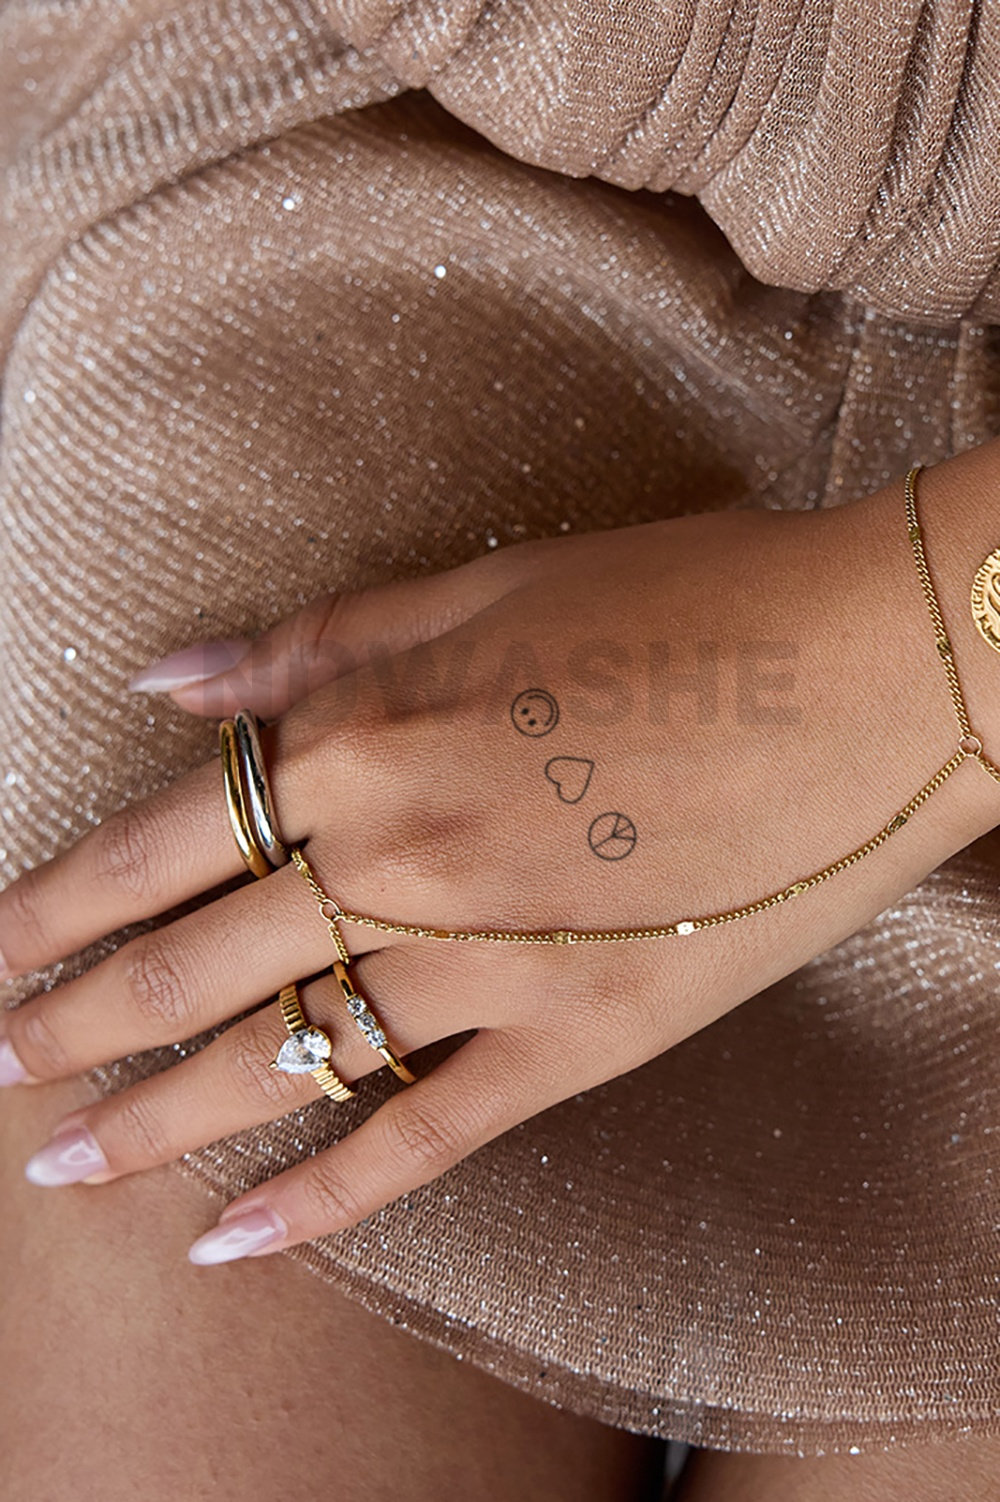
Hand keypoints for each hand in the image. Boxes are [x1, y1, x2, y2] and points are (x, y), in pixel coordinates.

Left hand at [2, 466, 996, 1264]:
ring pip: (280, 1061)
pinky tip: (234, 1241)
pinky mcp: (579, 1040)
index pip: (158, 842)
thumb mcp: (481, 587)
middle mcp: (399, 860)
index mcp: (366, 738)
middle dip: (69, 1019)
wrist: (870, 676)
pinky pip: (424, 1137)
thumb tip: (168, 684)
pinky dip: (322, 1198)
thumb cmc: (683, 603)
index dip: (54, 902)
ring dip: (153, 1117)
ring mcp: (486, 965)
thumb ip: (312, 644)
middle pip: (187, 966)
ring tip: (63, 1161)